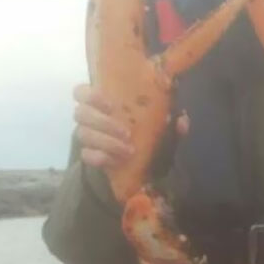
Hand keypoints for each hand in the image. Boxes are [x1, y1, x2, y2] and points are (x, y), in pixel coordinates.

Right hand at [73, 84, 188, 170]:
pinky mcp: (88, 157)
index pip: (82, 92)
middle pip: (80, 112)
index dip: (90, 95)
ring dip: (107, 141)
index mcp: (105, 104)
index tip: (111, 104)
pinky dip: (100, 157)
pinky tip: (116, 161)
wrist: (137, 171)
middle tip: (127, 132)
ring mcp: (87, 138)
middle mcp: (91, 118)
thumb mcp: (163, 133)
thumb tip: (182, 120)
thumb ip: (172, 125)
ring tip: (129, 150)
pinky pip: (86, 155)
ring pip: (82, 134)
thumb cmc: (146, 141)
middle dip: (103, 122)